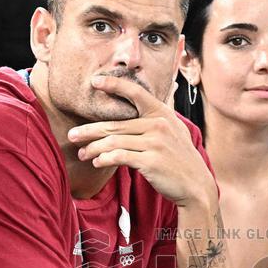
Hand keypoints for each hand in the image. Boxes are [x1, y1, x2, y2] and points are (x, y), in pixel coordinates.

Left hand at [66, 74, 215, 206]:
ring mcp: (155, 143)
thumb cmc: (179, 160)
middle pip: (115, 124)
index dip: (114, 85)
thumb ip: (153, 122)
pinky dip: (104, 159)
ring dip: (93, 148)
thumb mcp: (173, 133)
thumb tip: (130, 117)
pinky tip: (97, 162)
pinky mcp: (151, 161)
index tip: (95, 81)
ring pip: (113, 141)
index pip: (136, 93)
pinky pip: (119, 157)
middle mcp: (158, 125)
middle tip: (72, 135)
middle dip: (89, 130)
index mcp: (162, 114)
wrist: (196, 186)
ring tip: (83, 154)